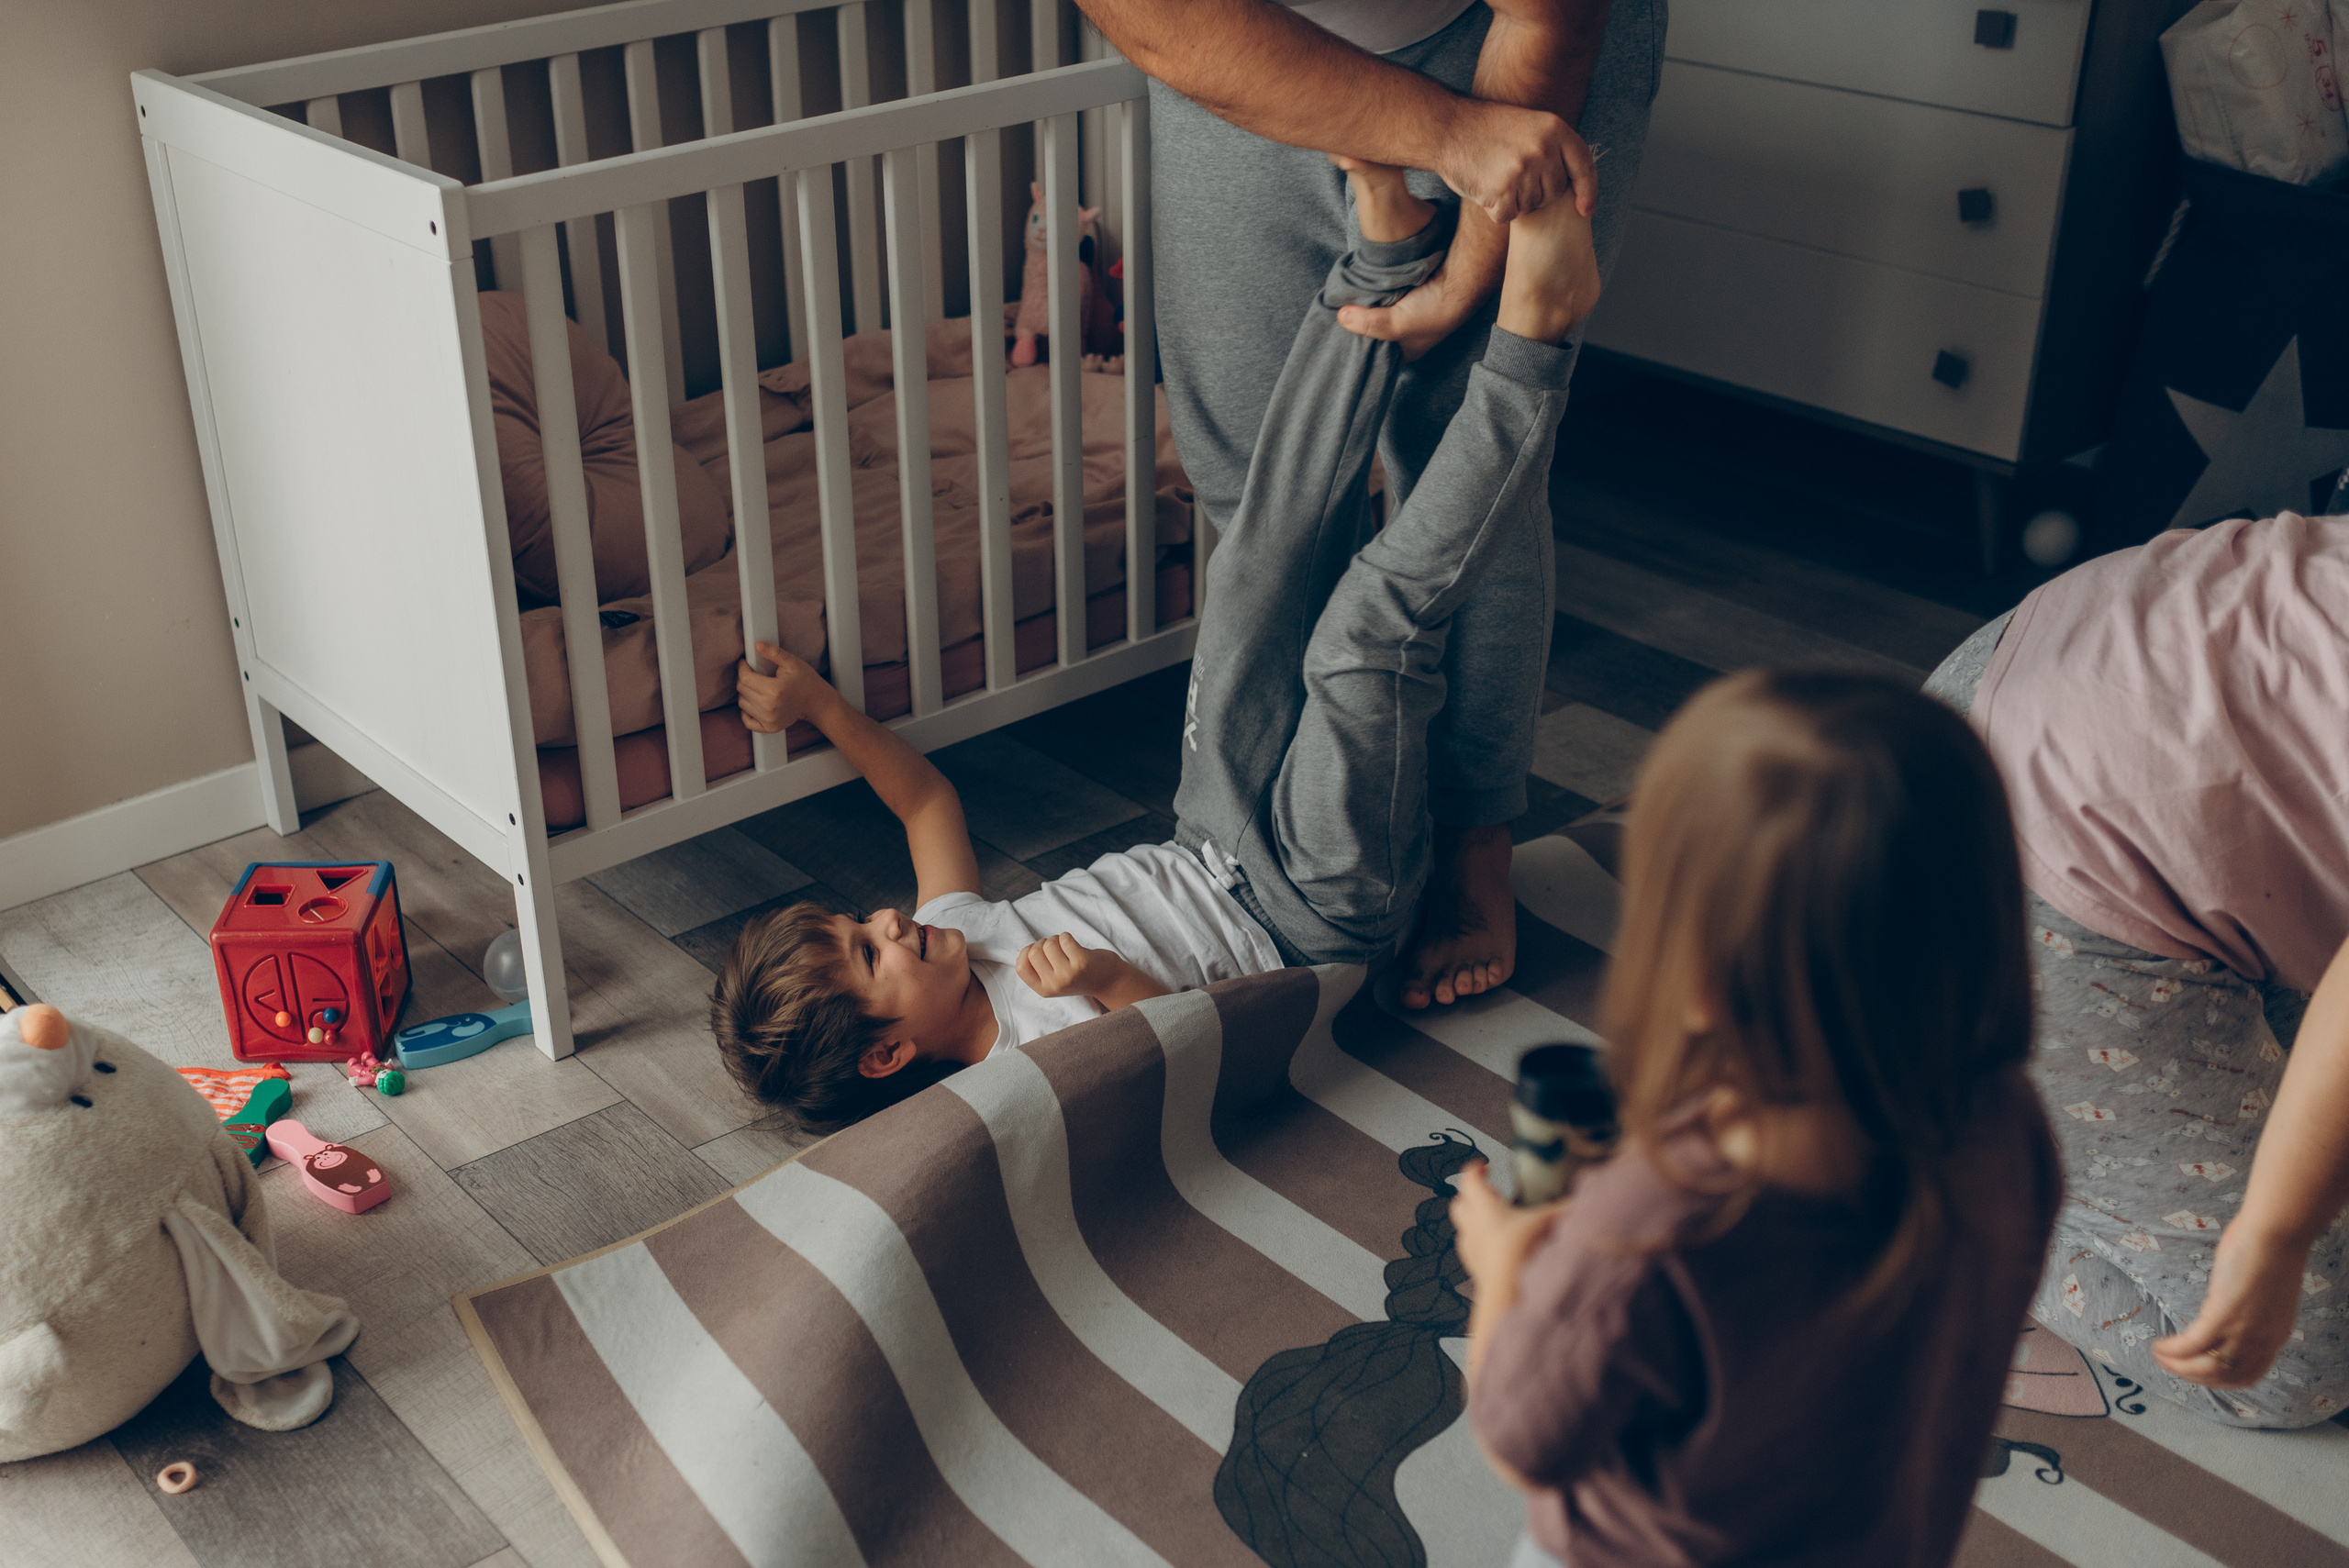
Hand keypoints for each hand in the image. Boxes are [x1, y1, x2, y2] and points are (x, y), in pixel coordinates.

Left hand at [736, 641, 828, 733]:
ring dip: (746, 693)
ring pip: (742, 704)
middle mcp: (770, 707)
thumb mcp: (792, 663)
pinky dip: (746, 711)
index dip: (742, 668)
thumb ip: (774, 653)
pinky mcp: (769, 727)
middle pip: (742, 690)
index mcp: (775, 690)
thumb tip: (757, 645)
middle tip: (752, 673)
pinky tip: (755, 702)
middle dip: (744, 679)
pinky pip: (747, 721)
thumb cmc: (805, 681)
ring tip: (757, 687)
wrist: (816, 703)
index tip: (745, 663)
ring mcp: (769, 720)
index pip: (745, 678)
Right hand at [1016, 933, 1127, 1001]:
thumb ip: (1040, 969)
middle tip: (1057, 949)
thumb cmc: (1078, 975)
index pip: (1021, 967)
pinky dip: (1068, 936)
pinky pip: (1065, 939)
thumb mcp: (1054, 980)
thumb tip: (1026, 950)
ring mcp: (1068, 974)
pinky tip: (1075, 945)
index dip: (1026, 953)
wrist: (1108, 982)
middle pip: (1034, 952)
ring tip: (1067, 948)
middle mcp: (1054, 985)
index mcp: (1044, 989)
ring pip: (1049, 943)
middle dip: (1044, 943)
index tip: (1038, 951)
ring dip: (1057, 939)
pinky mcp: (1081, 963)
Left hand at [1336, 253, 1489, 361]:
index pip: (1374, 355)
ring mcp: (1404, 313)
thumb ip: (1368, 323)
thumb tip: (1341, 316)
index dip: (1357, 348)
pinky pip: (1381, 294)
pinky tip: (1358, 286)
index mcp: (1404, 351)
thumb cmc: (1433, 310)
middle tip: (1334, 316)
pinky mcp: (1404, 292)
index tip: (1337, 337)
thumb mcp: (1397, 324)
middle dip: (1357, 324)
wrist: (1460, 278)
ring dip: (1363, 305)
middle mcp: (1404, 335)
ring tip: (1341, 300)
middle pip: (1372, 331)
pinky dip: (1372, 291)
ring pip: (1375, 311)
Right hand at [1440, 99, 1594, 223]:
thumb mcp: (1527, 125)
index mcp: (1554, 128)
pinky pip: (1508, 215)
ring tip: (1494, 176)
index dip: (1587, 190)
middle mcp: (1544, 148)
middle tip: (1511, 175)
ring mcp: (1524, 169)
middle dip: (1536, 192)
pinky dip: (1495, 210)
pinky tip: (1483, 188)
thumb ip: (1551, 148)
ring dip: (1513, 201)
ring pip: (1531, 206)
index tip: (1585, 209)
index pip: (1583, 165)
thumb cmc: (1484, 130)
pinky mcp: (1504, 189)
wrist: (1447, 128)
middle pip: (1555, 192)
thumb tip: (1571, 185)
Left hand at [1449, 1159, 1564, 1288]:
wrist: (1506, 1290)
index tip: (1485, 1166)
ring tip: (1494, 1221)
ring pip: (1462, 1229)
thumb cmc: (1521, 1248)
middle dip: (1471, 1196)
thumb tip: (1586, 1200)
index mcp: (1484, 1207)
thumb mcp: (1548, 1222)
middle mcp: (1472, 1226)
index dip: (1474, 1169)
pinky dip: (1480, 1246)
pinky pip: (1471, 1253)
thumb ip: (1566, 1209)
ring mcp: (1471, 1250)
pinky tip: (1496, 1250)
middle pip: (1459, 1203)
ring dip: (1474, 1222)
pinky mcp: (1475, 1271)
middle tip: (1492, 1194)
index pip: (1468, 1179)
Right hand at [2153, 1221, 2310, 1386]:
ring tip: (2160, 1357)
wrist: (2278, 1232)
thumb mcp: (2268, 1292)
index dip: (2219, 1380)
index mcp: (2275, 1336)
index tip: (2197, 1371)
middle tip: (2170, 1367)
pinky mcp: (2223, 1315)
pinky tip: (2159, 1345)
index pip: (2247, 1375)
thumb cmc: (2274, 1249)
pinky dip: (2172, 1350)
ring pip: (2207, 1368)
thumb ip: (2253, 1308)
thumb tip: (2229, 1305)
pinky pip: (2192, 1343)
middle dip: (2193, 1377)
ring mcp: (2243, 1330)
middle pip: (2224, 1376)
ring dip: (2178, 1367)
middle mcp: (2261, 1341)